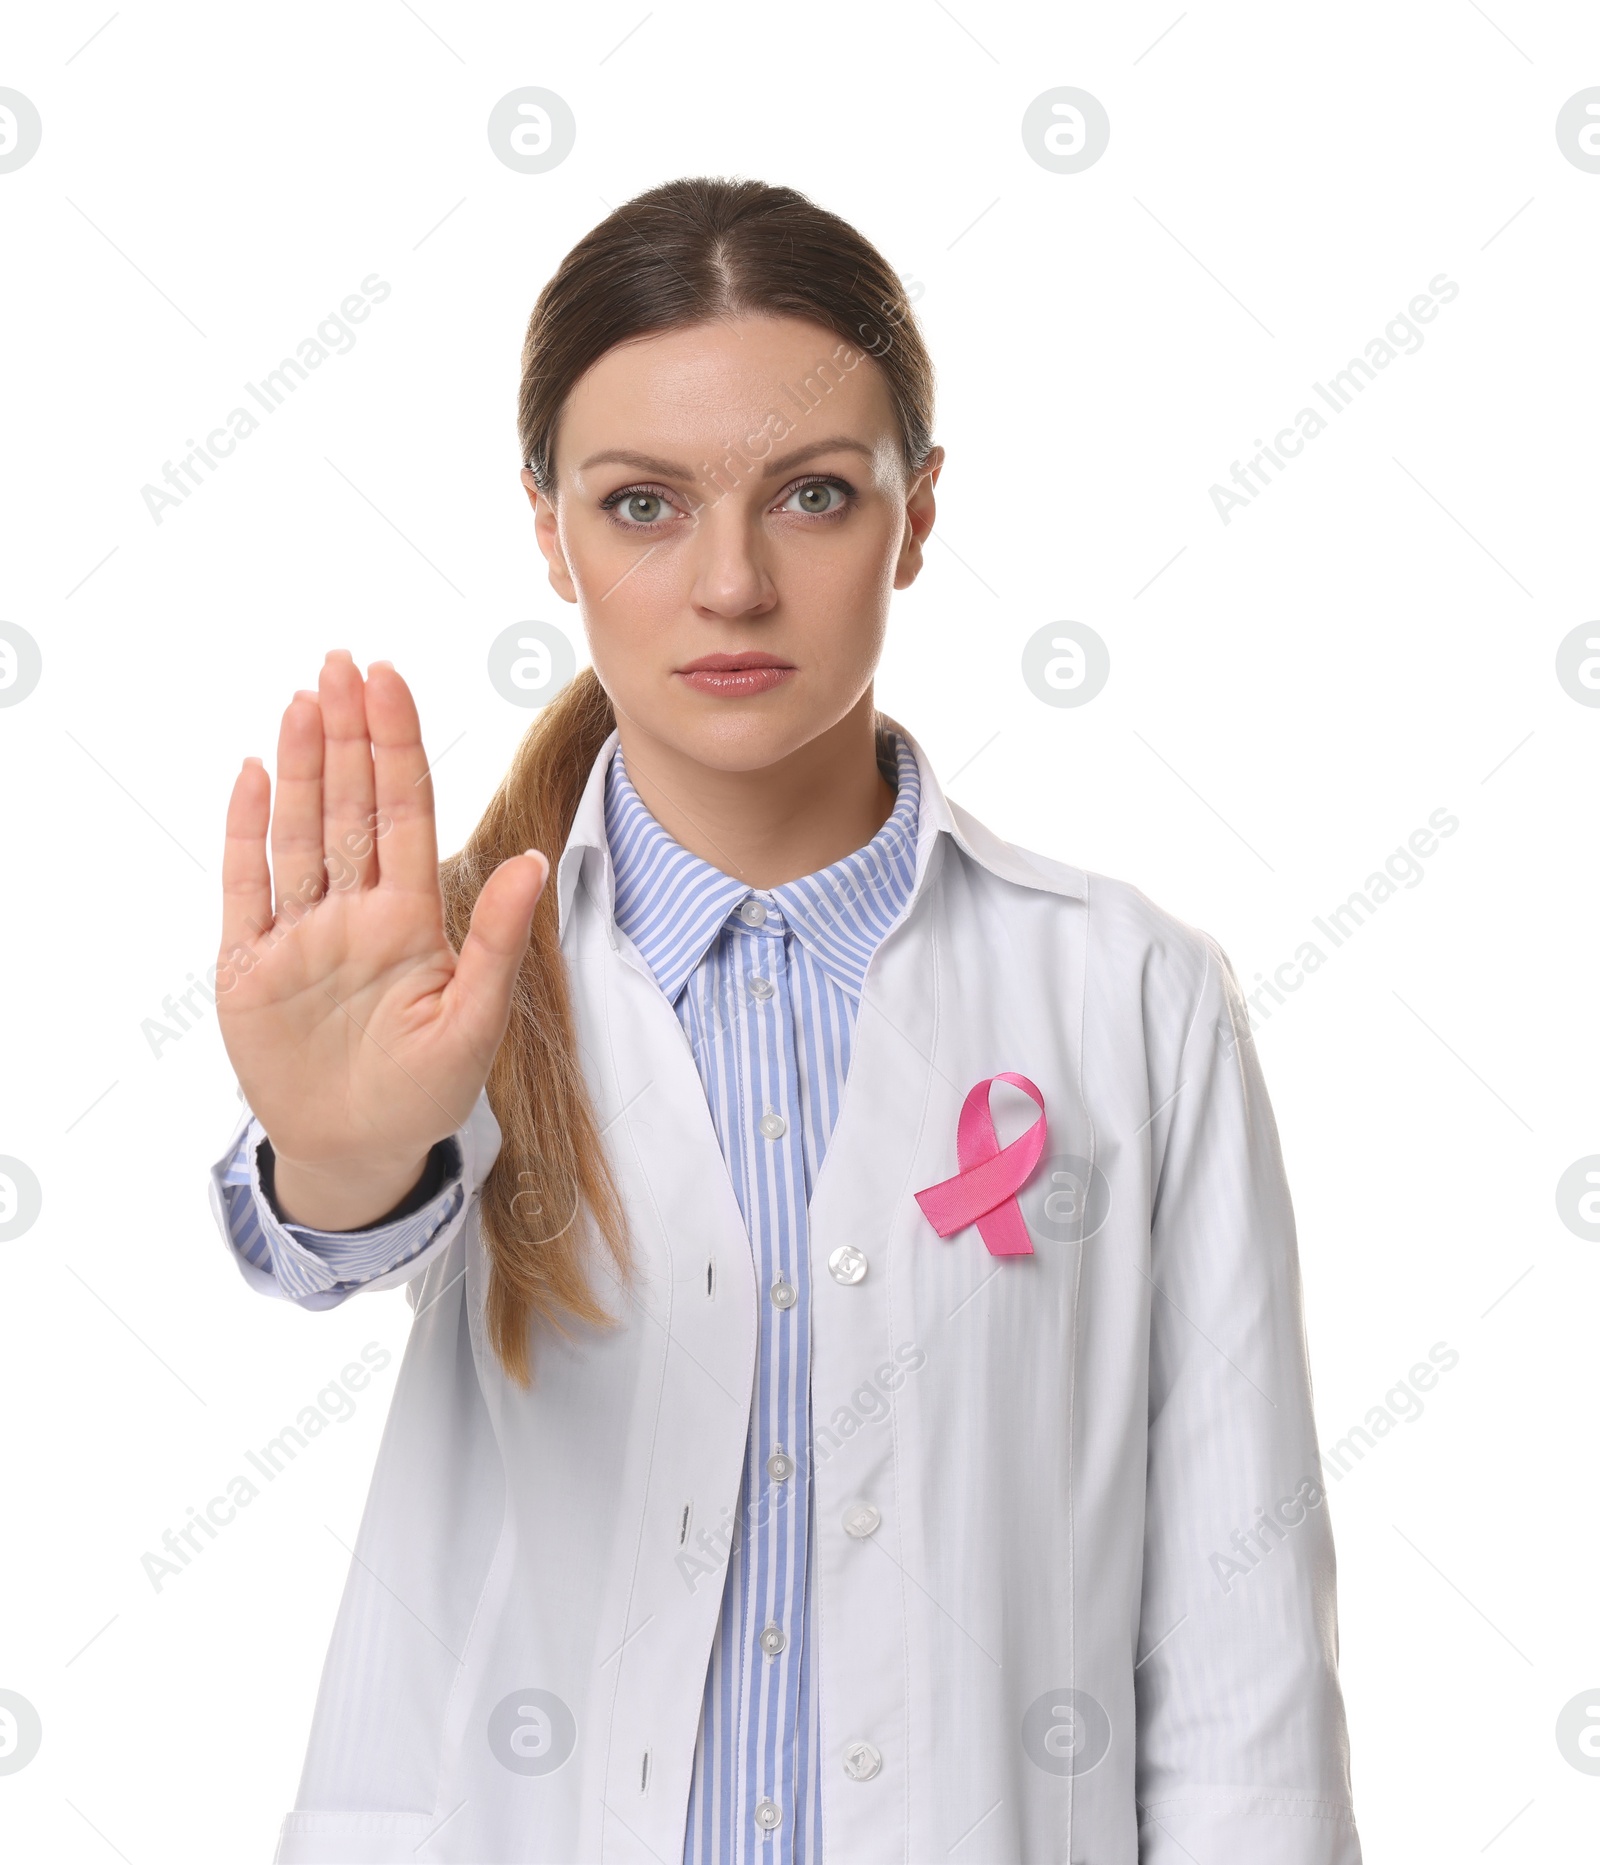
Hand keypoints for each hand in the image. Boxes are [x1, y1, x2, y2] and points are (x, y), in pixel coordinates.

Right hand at [216, 650, 545, 1228]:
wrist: (358, 1153)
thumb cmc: (426, 1091)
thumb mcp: (474, 1021)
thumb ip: (497, 940)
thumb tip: (533, 859)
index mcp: (411, 918)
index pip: (405, 812)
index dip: (398, 746)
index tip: (392, 680)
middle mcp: (355, 911)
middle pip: (351, 805)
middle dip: (350, 734)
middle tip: (343, 662)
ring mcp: (301, 933)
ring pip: (301, 832)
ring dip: (303, 765)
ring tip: (304, 698)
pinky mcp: (251, 966)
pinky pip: (248, 887)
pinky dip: (247, 832)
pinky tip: (254, 774)